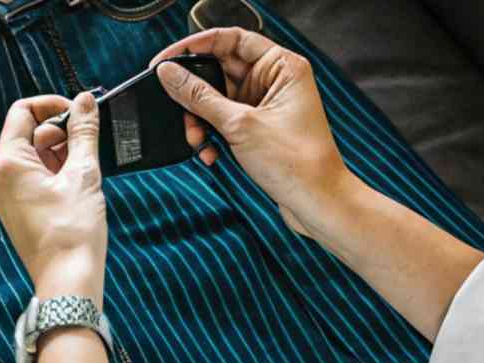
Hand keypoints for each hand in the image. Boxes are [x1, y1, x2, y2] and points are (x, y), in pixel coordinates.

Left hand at [0, 93, 106, 307]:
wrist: (68, 281)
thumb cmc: (72, 232)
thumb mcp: (83, 173)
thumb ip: (83, 132)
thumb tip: (85, 101)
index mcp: (7, 163)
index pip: (23, 111)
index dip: (53, 105)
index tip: (80, 111)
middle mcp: (0, 177)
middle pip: (29, 133)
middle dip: (61, 130)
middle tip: (91, 139)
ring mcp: (7, 195)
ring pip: (34, 156)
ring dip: (62, 151)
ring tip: (88, 166)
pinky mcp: (19, 209)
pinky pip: (35, 177)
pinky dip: (57, 171)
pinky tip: (80, 181)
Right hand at [151, 27, 362, 239]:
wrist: (316, 202)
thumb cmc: (297, 162)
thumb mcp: (240, 125)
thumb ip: (200, 97)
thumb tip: (170, 73)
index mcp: (281, 66)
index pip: (231, 39)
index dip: (196, 46)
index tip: (167, 60)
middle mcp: (275, 80)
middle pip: (219, 70)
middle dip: (195, 93)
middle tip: (176, 106)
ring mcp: (266, 104)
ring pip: (217, 99)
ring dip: (200, 119)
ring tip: (197, 139)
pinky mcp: (258, 127)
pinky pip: (223, 121)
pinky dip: (212, 134)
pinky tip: (210, 152)